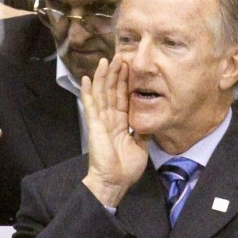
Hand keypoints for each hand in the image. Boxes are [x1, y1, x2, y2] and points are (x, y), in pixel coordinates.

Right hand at [81, 56, 149, 206]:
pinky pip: (91, 106)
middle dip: (116, 74)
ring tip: (105, 61)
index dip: (126, 83)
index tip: (129, 68)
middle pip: (112, 92)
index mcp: (121, 123)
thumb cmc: (126, 168)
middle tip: (119, 56)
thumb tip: (149, 121)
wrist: (115, 181)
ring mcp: (101, 121)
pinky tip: (88, 79)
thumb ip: (143, 131)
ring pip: (102, 94)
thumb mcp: (141, 146)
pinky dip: (88, 92)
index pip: (123, 98)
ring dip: (103, 77)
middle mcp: (110, 119)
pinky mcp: (94, 125)